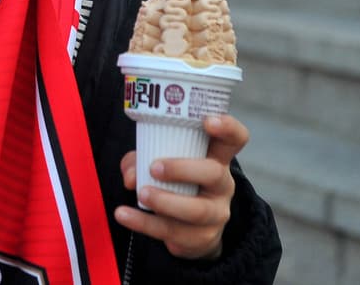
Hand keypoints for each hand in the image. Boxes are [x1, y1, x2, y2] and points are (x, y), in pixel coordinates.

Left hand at [113, 114, 249, 260]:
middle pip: (214, 173)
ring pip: (196, 210)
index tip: (208, 121)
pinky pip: (174, 233)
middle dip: (183, 169)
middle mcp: (222, 185)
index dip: (227, 127)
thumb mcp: (160, 162)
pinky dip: (145, 223)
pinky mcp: (201, 239)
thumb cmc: (175, 183)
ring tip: (141, 194)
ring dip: (165, 201)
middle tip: (154, 167)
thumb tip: (131, 175)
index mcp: (217, 158)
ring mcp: (215, 214)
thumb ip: (142, 159)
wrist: (191, 231)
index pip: (235, 138)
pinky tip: (125, 215)